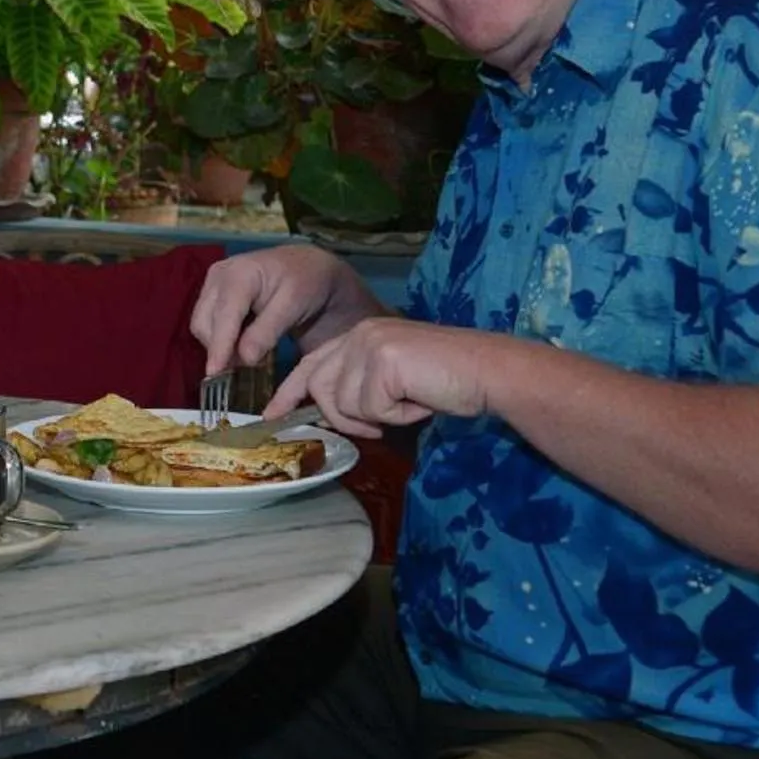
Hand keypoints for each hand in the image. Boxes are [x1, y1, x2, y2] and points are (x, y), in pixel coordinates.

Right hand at [190, 244, 365, 374]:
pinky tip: (241, 346)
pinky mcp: (214, 294)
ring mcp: (213, 284)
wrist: (310, 267)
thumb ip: (267, 331)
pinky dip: (222, 339)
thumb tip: (245, 359)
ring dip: (219, 346)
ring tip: (245, 358)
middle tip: (242, 370)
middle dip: (218, 349)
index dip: (219, 345)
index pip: (224, 315)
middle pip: (204, 322)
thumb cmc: (306, 283)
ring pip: (202, 325)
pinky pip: (208, 323)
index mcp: (239, 273)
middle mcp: (219, 276)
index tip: (215, 372)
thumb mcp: (293, 305)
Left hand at [267, 318, 492, 435]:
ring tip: (410, 402)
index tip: (271, 416)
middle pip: (321, 390)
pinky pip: (372, 410)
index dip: (288, 393)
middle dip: (345, 418)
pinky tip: (420, 400)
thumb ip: (358, 387)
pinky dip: (398, 416)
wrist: (487, 370)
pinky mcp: (384, 361)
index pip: (310, 365)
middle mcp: (359, 335)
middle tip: (380, 424)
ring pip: (345, 404)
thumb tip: (328, 413)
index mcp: (358, 336)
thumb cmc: (446, 379)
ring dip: (377, 417)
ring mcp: (369, 345)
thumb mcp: (392, 381)